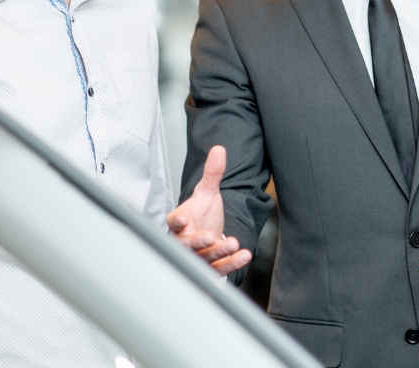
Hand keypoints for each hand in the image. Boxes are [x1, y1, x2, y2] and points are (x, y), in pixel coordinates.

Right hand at [167, 145, 252, 275]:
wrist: (208, 236)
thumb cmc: (201, 215)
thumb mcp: (207, 193)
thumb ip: (212, 174)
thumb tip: (219, 149)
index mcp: (180, 223)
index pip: (173, 222)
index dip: (177, 221)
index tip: (181, 219)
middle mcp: (185, 242)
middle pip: (187, 244)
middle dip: (197, 241)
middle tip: (208, 237)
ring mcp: (198, 256)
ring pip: (205, 258)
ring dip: (219, 252)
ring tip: (234, 243)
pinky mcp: (212, 268)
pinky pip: (220, 269)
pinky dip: (232, 264)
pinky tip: (244, 255)